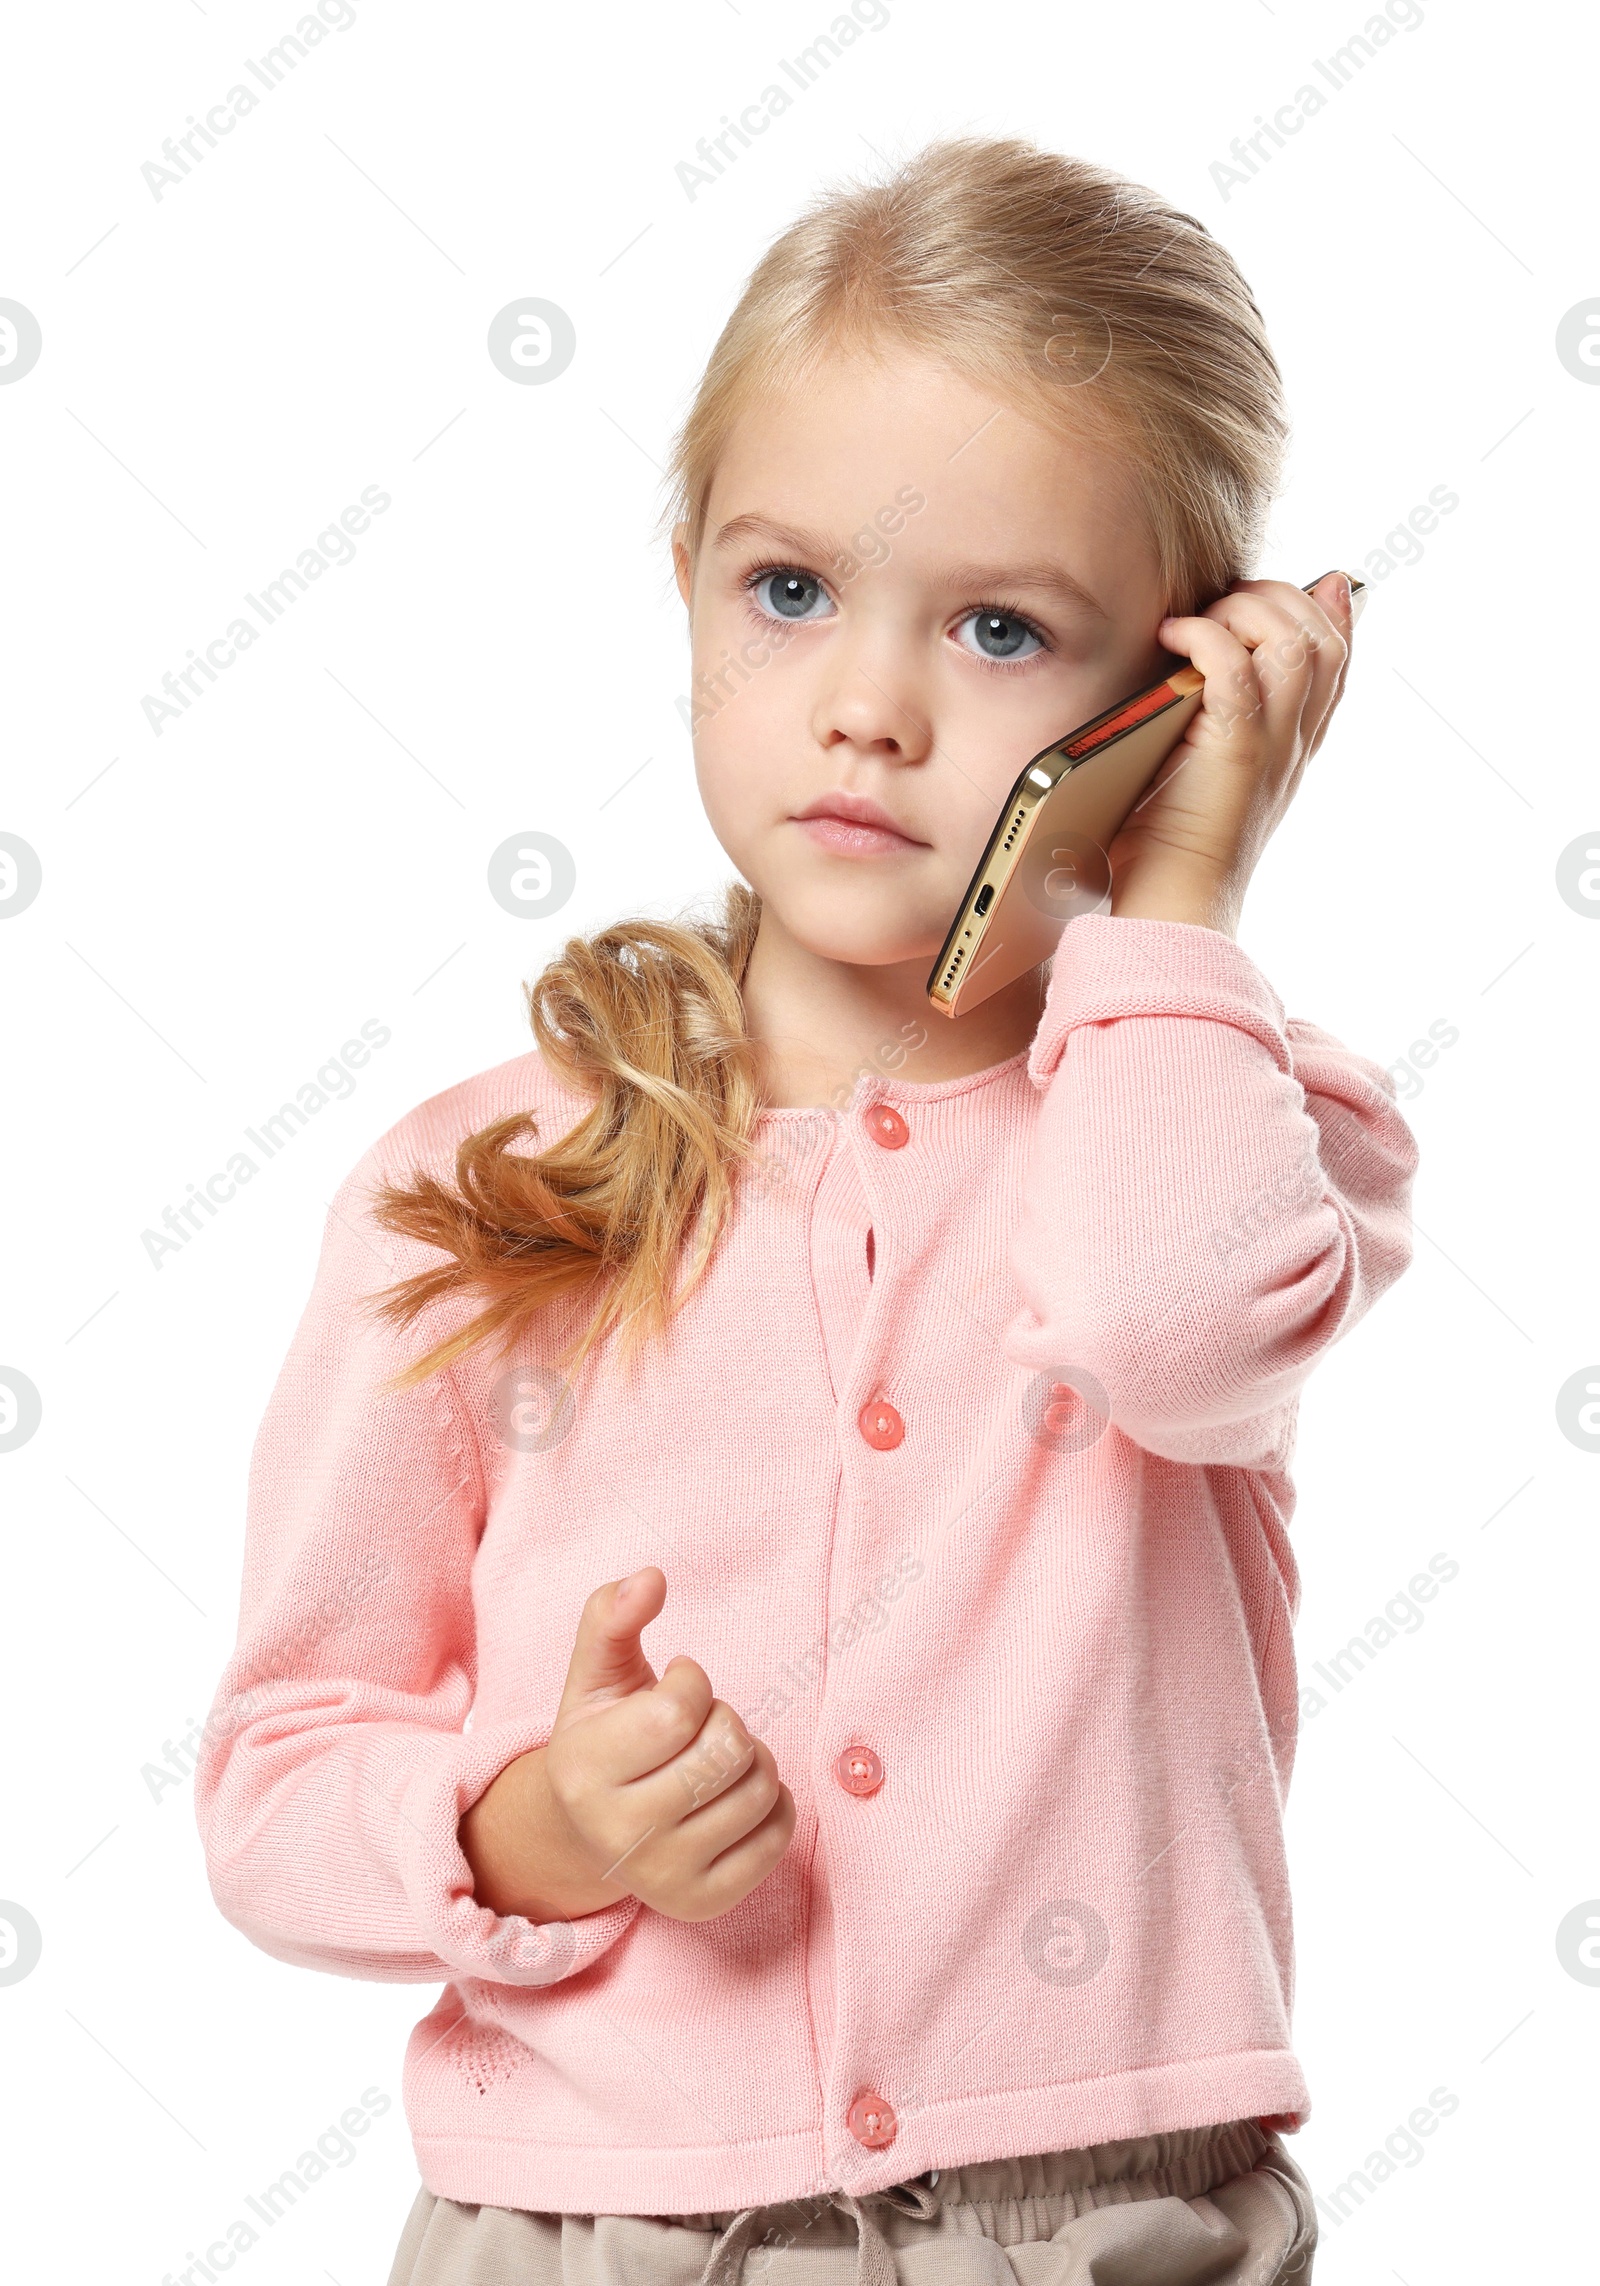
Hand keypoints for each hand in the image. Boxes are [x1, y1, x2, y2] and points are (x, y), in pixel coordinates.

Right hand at [459, 1567, 795, 1924]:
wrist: (588, 1834)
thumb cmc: (604, 1737)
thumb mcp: (595, 1672)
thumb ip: (611, 1614)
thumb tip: (650, 1577)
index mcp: (584, 1770)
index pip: (679, 1710)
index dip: (693, 1683)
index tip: (676, 1685)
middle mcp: (619, 1834)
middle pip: (726, 1751)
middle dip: (725, 1720)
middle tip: (699, 1727)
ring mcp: (662, 1878)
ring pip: (758, 1790)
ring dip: (751, 1757)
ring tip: (716, 1758)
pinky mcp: (703, 1903)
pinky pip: (778, 1836)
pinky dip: (773, 1802)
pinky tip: (734, 1794)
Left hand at [1104, 570, 1354, 935]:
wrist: (1172, 900)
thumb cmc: (1169, 840)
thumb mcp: (1203, 762)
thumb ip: (1217, 713)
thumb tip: (1211, 654)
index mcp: (1295, 745)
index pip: (1338, 658)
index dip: (1328, 611)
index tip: (1305, 586)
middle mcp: (1294, 741)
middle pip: (1323, 639)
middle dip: (1277, 599)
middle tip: (1223, 606)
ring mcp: (1271, 745)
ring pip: (1294, 642)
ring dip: (1245, 613)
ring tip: (1199, 622)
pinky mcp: (1236, 751)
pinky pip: (1236, 668)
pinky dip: (1206, 637)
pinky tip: (1173, 638)